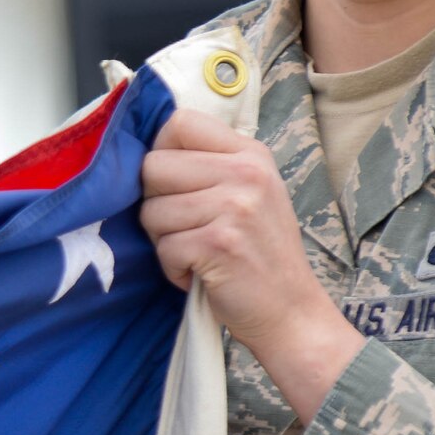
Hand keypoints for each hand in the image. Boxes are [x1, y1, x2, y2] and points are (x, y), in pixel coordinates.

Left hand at [138, 108, 364, 422]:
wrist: (291, 312)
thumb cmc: (259, 255)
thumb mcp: (248, 193)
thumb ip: (208, 166)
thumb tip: (143, 151)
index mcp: (250, 153)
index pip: (179, 122)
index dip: (159, 152)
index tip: (170, 183)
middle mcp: (245, 173)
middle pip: (152, 167)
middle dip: (156, 204)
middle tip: (186, 228)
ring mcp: (234, 207)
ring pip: (151, 211)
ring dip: (164, 241)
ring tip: (198, 253)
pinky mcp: (219, 243)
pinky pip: (163, 247)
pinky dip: (173, 269)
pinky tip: (201, 273)